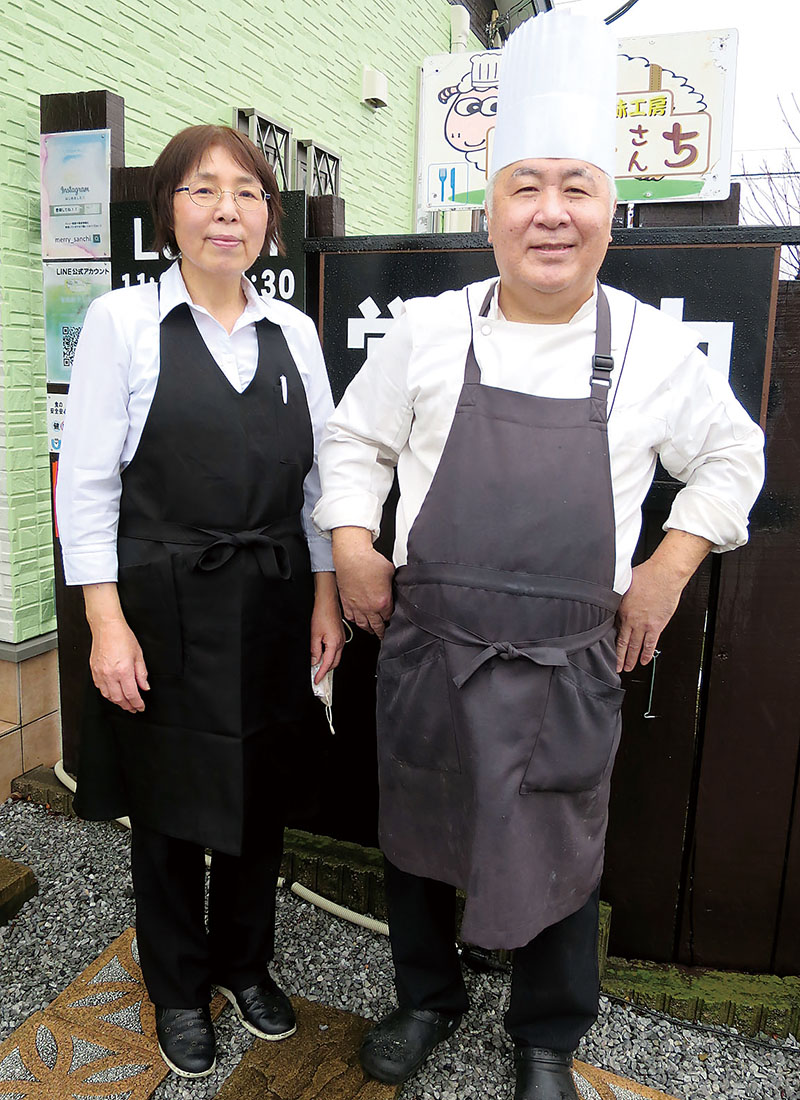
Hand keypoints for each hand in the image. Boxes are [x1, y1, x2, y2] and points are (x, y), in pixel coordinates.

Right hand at [83, 582, 148, 711]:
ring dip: (117, 702)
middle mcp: (110, 675)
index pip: (132, 695)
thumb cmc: (122, 637)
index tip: (141, 707)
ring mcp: (100, 674)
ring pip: (108, 696)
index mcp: (123, 671)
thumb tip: (144, 686)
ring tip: (124, 703)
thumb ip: (142, 673)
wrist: (106, 627)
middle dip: (127, 706)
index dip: (137, 704)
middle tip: (134, 708)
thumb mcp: (138, 655)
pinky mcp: (94, 671)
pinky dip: (107, 694)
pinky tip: (113, 694)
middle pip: (119, 699)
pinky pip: (100, 688)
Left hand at [310, 572, 345, 682]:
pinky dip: (330, 656)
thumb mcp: (314, 635)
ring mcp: (341, 639)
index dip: (321, 674)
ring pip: (336, 657)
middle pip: (335, 663)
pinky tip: (323, 655)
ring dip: (328, 663)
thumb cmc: (322, 614)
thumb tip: (315, 661)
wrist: (327, 602)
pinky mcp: (340, 635)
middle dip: (326, 671)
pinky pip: (336, 650)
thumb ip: (315, 651)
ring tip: (318, 667)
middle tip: (317, 677)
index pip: (328, 664)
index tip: (316, 680)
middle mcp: (340, 643)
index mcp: (334, 644)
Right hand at [332, 527, 394, 638]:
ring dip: (369, 629)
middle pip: (377, 626)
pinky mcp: (346, 602)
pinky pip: (351, 618)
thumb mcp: (390, 572)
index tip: (391, 620)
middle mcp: (369, 608)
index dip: (391, 619)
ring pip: (363, 625)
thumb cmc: (369, 561)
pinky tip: (358, 621)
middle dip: (381, 631)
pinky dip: (356, 622)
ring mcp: (356, 606)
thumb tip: (394, 587)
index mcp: (383, 602)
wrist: (351, 556)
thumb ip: (392, 584)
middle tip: (383, 634)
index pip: (389, 617)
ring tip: (372, 631)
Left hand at [615, 530, 711, 672]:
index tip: (606, 649)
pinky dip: (647, 654)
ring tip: (627, 668)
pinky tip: (644, 661)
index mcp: (622, 610)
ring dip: (631, 659)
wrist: (664, 575)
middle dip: (618, 657)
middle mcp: (632, 620)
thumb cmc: (646, 575)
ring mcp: (645, 625)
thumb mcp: (624, 584)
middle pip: (623, 643)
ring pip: (635, 646)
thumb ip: (618, 595)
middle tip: (615, 667)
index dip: (609, 642)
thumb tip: (611, 596)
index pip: (613, 630)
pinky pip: (651, 644)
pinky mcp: (657, 626)